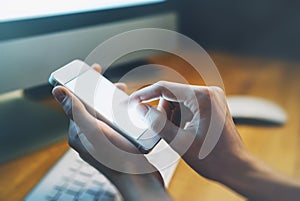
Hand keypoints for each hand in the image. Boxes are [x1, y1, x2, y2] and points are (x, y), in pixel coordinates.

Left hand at [52, 65, 170, 200]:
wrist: (138, 178)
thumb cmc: (116, 157)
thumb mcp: (94, 130)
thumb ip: (76, 110)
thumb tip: (57, 91)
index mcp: (78, 132)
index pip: (76, 102)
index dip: (84, 84)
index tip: (93, 70)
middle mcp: (88, 136)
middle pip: (92, 107)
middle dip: (102, 92)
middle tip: (114, 84)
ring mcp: (102, 140)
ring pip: (104, 114)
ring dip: (112, 101)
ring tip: (124, 95)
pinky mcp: (114, 142)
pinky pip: (114, 122)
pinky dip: (120, 113)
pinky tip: (130, 110)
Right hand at [130, 81, 246, 181]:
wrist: (235, 167)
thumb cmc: (213, 158)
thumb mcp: (179, 141)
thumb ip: (157, 122)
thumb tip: (140, 108)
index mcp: (202, 97)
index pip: (165, 88)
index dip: (144, 94)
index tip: (132, 102)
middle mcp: (209, 92)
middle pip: (171, 95)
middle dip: (162, 112)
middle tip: (163, 131)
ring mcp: (211, 97)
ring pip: (177, 100)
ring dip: (171, 116)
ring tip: (178, 135)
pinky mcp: (211, 104)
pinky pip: (186, 105)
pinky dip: (179, 117)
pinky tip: (183, 131)